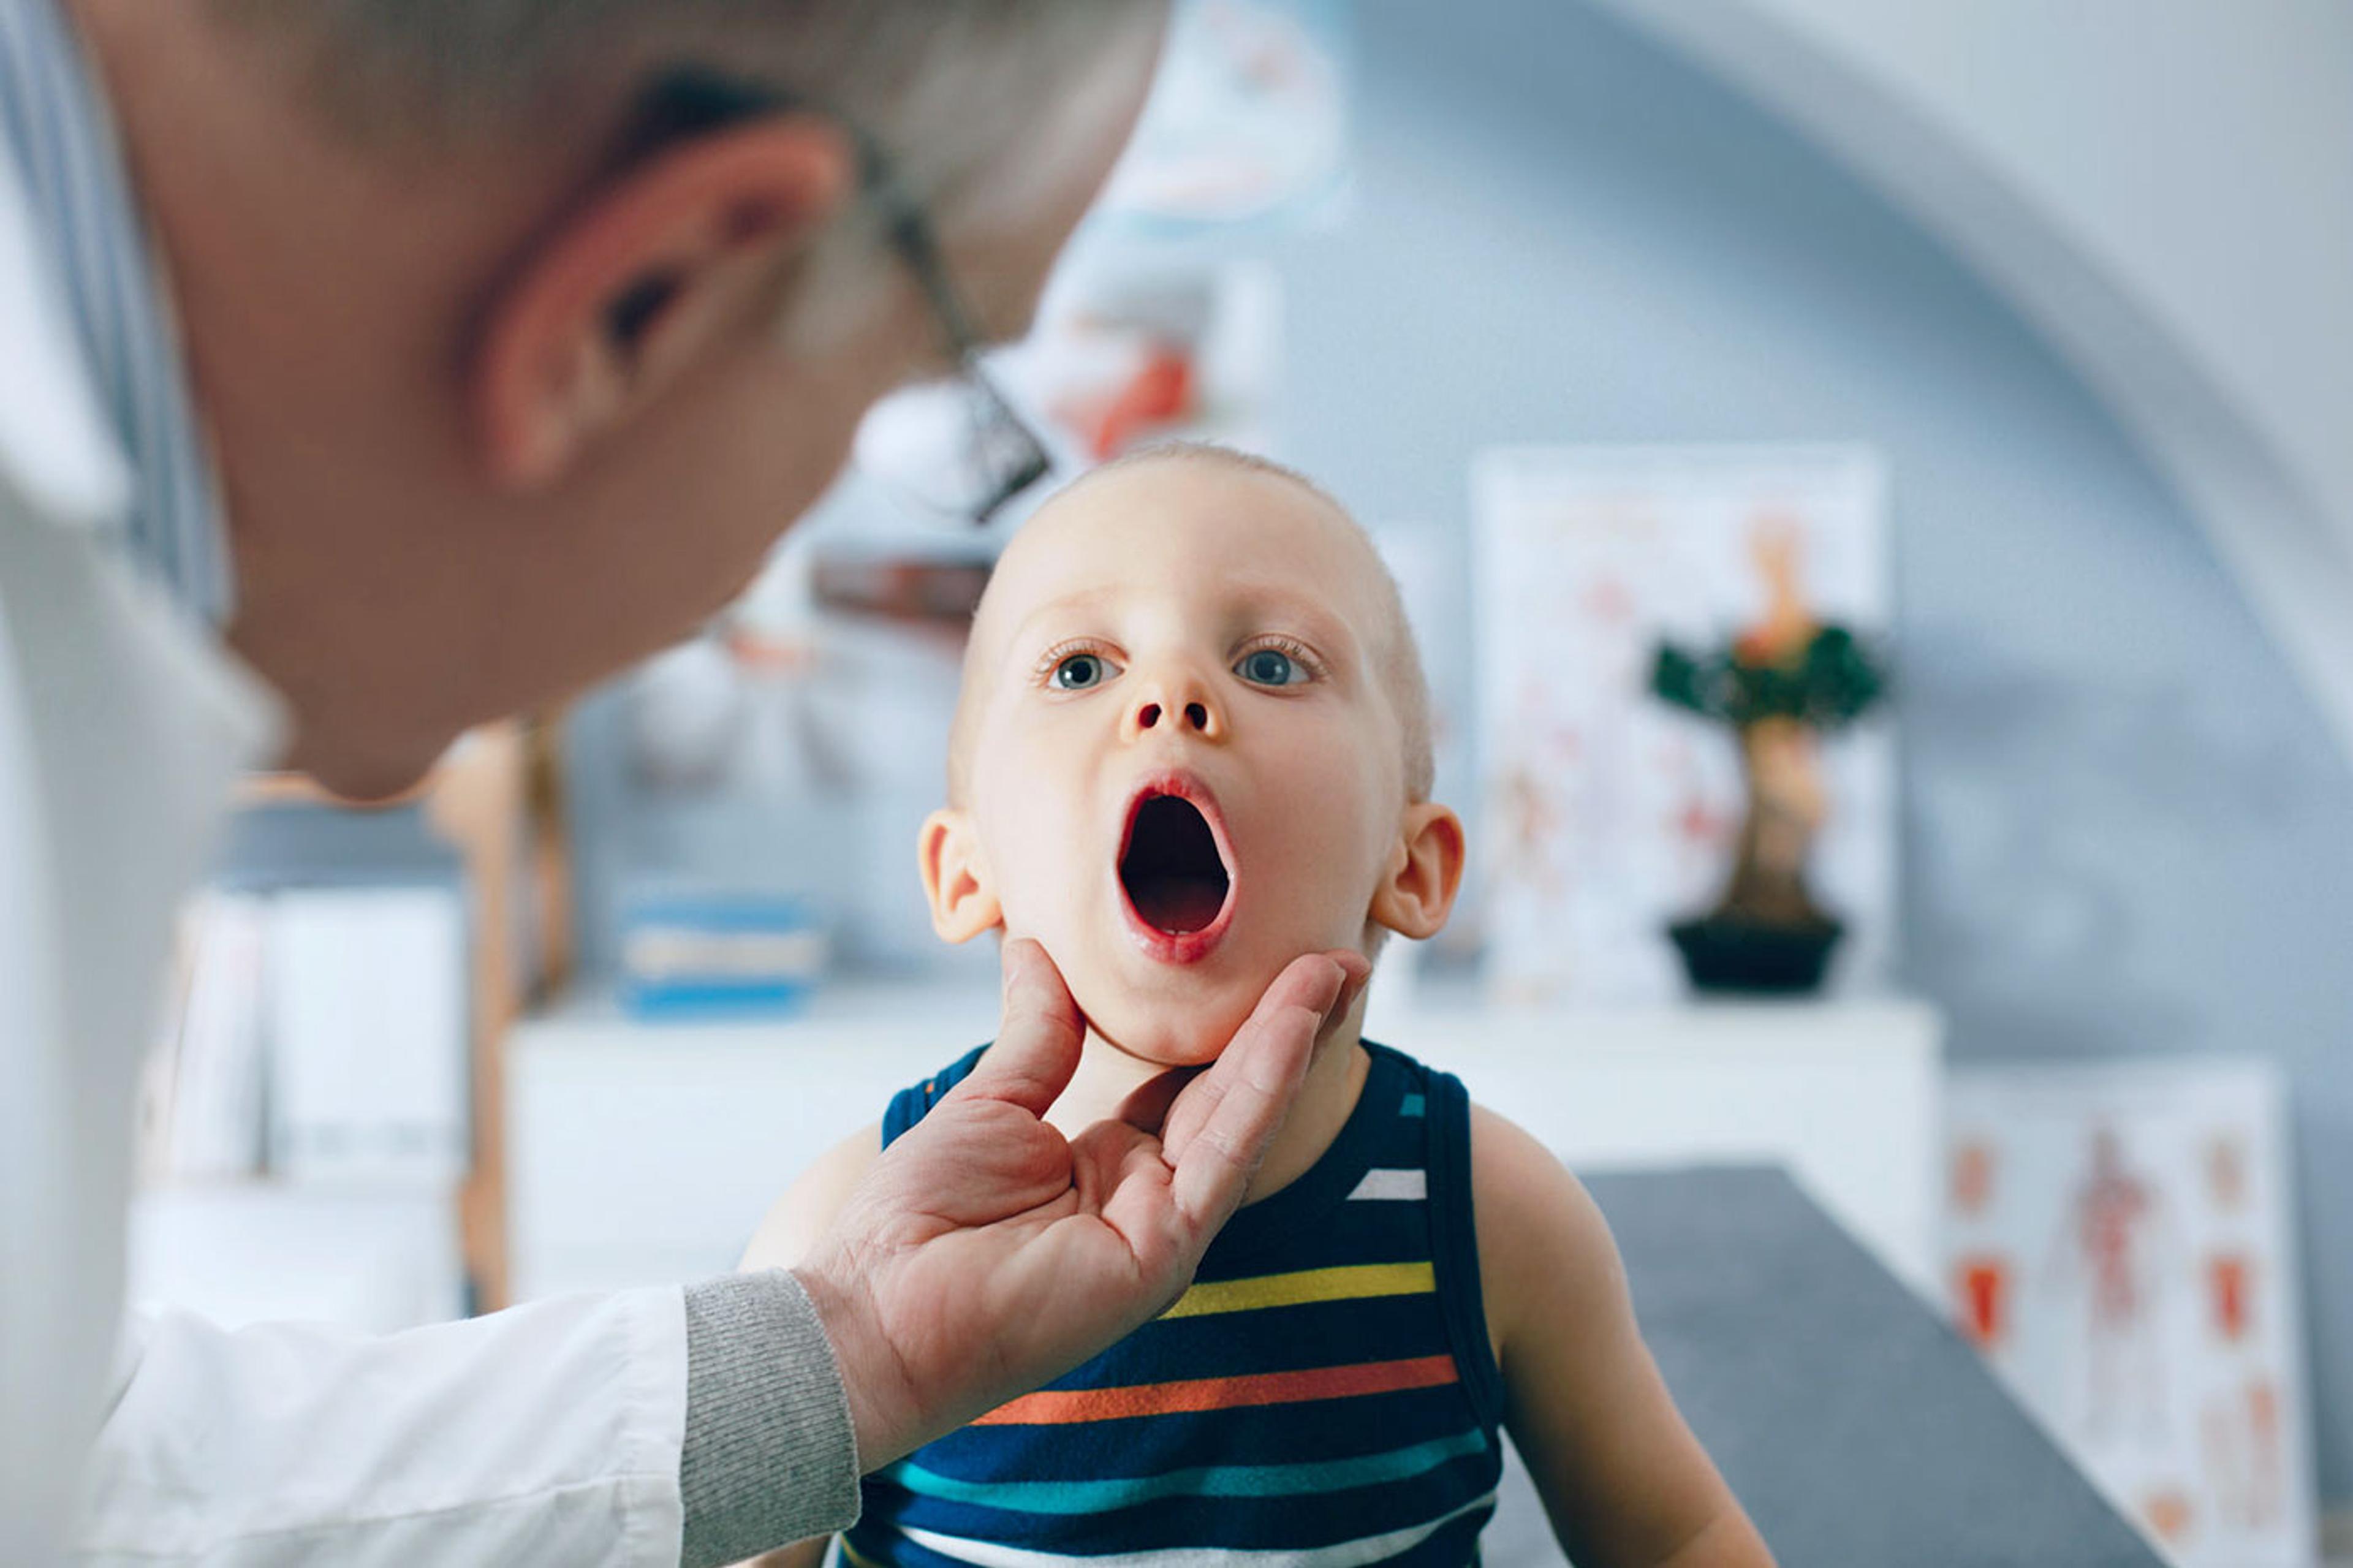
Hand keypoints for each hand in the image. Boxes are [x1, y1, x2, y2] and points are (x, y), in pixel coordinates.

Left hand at [791, 938, 1369, 1468]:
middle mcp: (1145, 1195)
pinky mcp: (1163, 1251)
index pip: (1187, 1080)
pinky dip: (1263, 1083)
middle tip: (1341, 956)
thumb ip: (1037, 1032)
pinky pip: (1223, 1154)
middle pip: (1231, 1093)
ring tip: (1338, 968)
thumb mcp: (991, 1101)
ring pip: (1242, 1116)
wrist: (874, 1311)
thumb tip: (1034, 947)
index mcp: (1104, 1165)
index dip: (1231, 1022)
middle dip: (1288, 1023)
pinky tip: (1291, 1024)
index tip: (1269, 957)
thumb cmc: (914, 1221)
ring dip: (1292, 1039)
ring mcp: (1160, 1226)